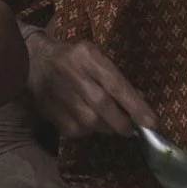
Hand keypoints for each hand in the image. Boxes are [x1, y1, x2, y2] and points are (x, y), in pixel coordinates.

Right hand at [25, 33, 156, 138]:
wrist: (35, 61)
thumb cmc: (75, 59)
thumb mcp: (98, 58)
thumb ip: (118, 79)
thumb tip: (142, 103)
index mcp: (88, 56)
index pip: (116, 85)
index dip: (136, 106)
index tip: (152, 124)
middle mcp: (73, 74)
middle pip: (103, 107)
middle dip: (122, 123)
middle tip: (132, 130)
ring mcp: (58, 94)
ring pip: (90, 123)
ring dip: (106, 128)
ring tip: (109, 123)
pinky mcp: (49, 111)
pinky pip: (76, 131)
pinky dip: (88, 131)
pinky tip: (88, 121)